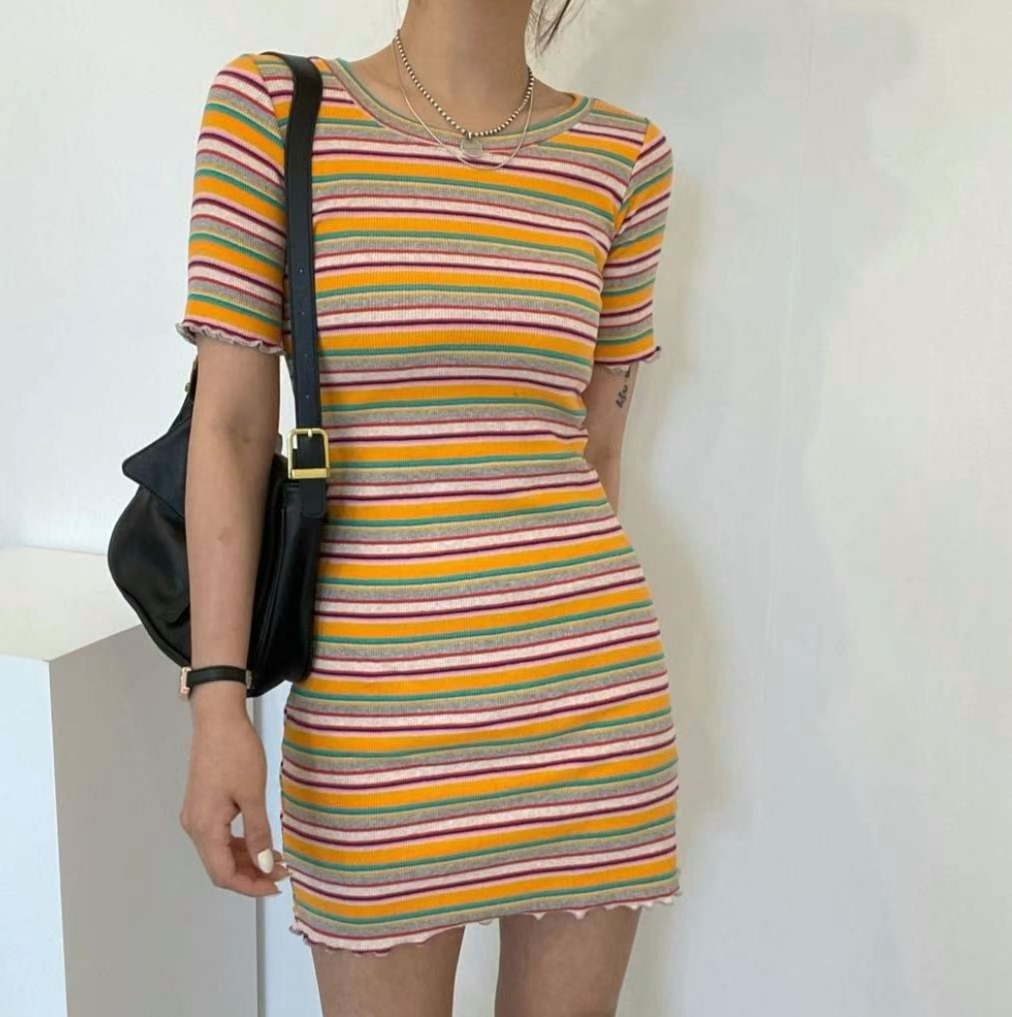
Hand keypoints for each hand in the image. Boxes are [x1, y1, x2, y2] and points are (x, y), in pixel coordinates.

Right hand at [179, 700, 288, 896]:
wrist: (218, 719)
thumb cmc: (236, 753)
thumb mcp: (253, 795)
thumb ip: (258, 834)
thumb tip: (265, 866)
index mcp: (204, 828)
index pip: (223, 874)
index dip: (250, 886)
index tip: (277, 885)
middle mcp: (194, 827)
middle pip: (219, 866)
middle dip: (251, 875)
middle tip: (282, 871)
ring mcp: (195, 816)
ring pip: (219, 852)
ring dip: (246, 859)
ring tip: (276, 858)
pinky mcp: (201, 805)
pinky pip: (218, 836)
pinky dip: (238, 844)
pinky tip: (259, 841)